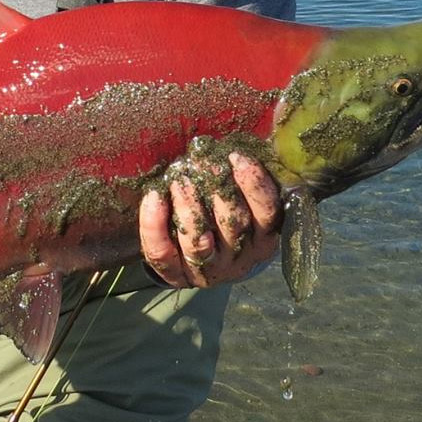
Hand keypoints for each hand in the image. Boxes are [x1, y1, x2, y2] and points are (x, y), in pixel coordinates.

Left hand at [139, 152, 280, 287]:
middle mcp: (238, 260)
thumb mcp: (238, 202)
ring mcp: (207, 271)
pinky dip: (154, 224)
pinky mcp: (175, 275)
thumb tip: (220, 146)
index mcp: (261, 240)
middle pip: (233, 225)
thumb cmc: (220, 217)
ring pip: (198, 243)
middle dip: (218, 189)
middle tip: (204, 162)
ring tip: (180, 180)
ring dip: (188, 207)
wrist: (195, 261)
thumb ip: (235, 180)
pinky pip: (162, 252)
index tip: (236, 156)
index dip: (254, 184)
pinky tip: (154, 197)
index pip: (267, 214)